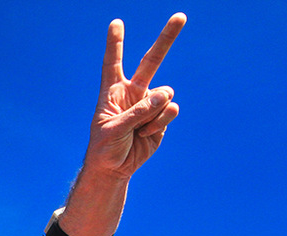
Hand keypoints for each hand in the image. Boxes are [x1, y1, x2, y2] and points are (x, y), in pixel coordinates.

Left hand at [84, 13, 186, 178]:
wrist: (114, 168)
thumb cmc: (105, 147)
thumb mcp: (113, 129)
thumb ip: (137, 111)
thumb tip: (166, 95)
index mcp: (113, 91)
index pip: (113, 62)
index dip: (116, 43)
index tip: (116, 23)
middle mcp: (133, 93)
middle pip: (151, 61)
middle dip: (167, 39)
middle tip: (181, 15)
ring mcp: (149, 104)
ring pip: (165, 94)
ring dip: (154, 113)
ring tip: (138, 129)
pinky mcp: (161, 118)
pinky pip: (170, 111)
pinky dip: (160, 123)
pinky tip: (146, 133)